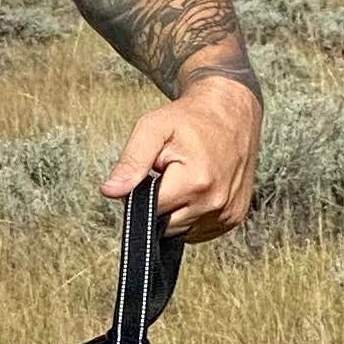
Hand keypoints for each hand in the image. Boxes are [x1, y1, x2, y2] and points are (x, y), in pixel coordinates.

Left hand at [103, 73, 258, 240]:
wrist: (232, 112)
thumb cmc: (190, 119)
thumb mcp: (152, 129)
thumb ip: (130, 162)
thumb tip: (110, 191)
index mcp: (195, 182)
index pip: (149, 213)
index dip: (141, 195)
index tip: (152, 173)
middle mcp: (215, 202)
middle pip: (164, 226)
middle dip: (160, 204)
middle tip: (169, 174)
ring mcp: (226, 214)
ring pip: (180, 230)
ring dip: (176, 211)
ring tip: (184, 180)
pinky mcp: (233, 218)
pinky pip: (198, 230)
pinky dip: (192, 214)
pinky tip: (196, 191)